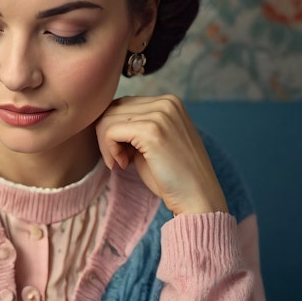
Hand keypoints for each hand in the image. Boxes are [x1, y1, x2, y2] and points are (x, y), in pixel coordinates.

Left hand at [95, 94, 227, 215]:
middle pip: (113, 108)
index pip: (123, 104)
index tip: (124, 154)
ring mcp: (161, 114)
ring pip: (108, 119)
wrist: (198, 198)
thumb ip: (136, 125)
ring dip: (107, 145)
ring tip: (122, 163)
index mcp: (169, 102)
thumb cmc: (174, 176)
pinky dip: (108, 150)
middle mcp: (167, 102)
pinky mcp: (152, 131)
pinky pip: (110, 131)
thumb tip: (103, 118)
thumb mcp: (154, 142)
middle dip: (108, 136)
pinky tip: (122, 165)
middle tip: (119, 160)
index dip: (115, 130)